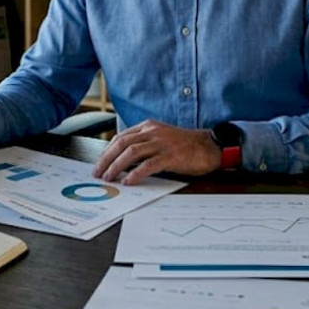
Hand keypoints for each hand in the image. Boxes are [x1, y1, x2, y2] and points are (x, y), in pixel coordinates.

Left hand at [92, 120, 220, 185]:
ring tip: (109, 177)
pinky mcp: (171, 156)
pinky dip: (135, 174)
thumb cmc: (185, 146)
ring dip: (116, 166)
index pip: (122, 137)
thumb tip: (124, 161)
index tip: (100, 163)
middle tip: (98, 173)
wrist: (210, 147)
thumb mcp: (161, 139)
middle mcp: (153, 132)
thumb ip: (144, 145)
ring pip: (132, 153)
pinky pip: (148, 165)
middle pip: (122, 144)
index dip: (108, 151)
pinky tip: (128, 182)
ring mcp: (162, 143)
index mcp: (149, 127)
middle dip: (107, 159)